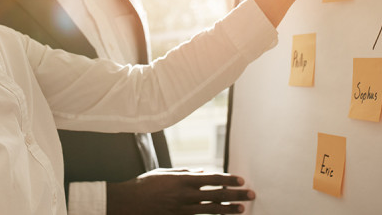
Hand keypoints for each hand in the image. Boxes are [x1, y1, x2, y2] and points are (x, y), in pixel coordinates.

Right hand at [106, 168, 254, 214]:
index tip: (241, 180)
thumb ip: (186, 172)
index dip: (228, 179)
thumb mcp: (165, 173)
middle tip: (251, 194)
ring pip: (212, 209)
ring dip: (229, 209)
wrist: (129, 203)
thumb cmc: (146, 185)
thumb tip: (203, 172)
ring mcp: (183, 209)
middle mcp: (186, 194)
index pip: (212, 178)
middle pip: (217, 194)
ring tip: (242, 209)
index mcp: (184, 179)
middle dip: (236, 194)